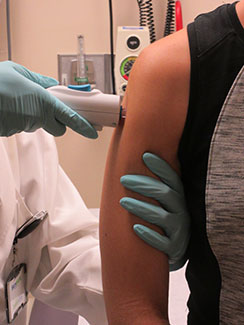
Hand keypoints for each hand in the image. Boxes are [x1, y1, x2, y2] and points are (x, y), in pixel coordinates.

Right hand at [0, 61, 96, 137]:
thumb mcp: (20, 72)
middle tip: (46, 107)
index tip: (93, 132)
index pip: (70, 118)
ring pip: (38, 125)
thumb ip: (40, 82)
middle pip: (57, 127)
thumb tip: (52, 87)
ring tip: (17, 100)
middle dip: (57, 121)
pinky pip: (22, 126)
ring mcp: (24, 125)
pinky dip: (20, 118)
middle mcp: (36, 117)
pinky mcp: (12, 131)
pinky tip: (9, 106)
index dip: (83, 126)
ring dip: (34, 115)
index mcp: (44, 102)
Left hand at [120, 152, 189, 270]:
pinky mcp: (174, 249)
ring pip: (162, 216)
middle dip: (144, 185)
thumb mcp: (163, 204)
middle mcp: (182, 212)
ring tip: (123, 201)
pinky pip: (162, 243)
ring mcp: (179, 231)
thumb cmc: (163, 223)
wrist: (173, 252)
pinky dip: (149, 235)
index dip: (161, 167)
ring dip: (142, 207)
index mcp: (179, 199)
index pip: (172, 179)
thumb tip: (136, 163)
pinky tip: (135, 228)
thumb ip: (155, 188)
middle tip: (123, 179)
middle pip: (165, 194)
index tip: (145, 155)